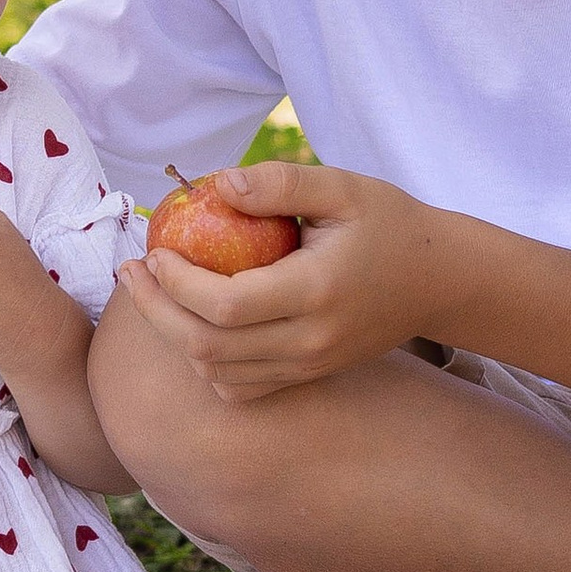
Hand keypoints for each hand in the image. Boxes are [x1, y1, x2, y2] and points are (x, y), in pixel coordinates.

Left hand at [114, 163, 441, 400]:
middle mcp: (309, 340)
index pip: (225, 305)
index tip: (154, 251)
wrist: (438, 281)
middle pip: (208, 348)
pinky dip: (207, 363)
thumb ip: (281, 182)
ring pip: (218, 375)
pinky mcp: (307, 376)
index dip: (176, 284)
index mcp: (315, 291)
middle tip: (132, 274)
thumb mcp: (344, 186)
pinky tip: (194, 324)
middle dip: (156, 313)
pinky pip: (241, 388)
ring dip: (176, 338)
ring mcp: (308, 366)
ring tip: (154, 293)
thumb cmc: (389, 223)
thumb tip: (219, 185)